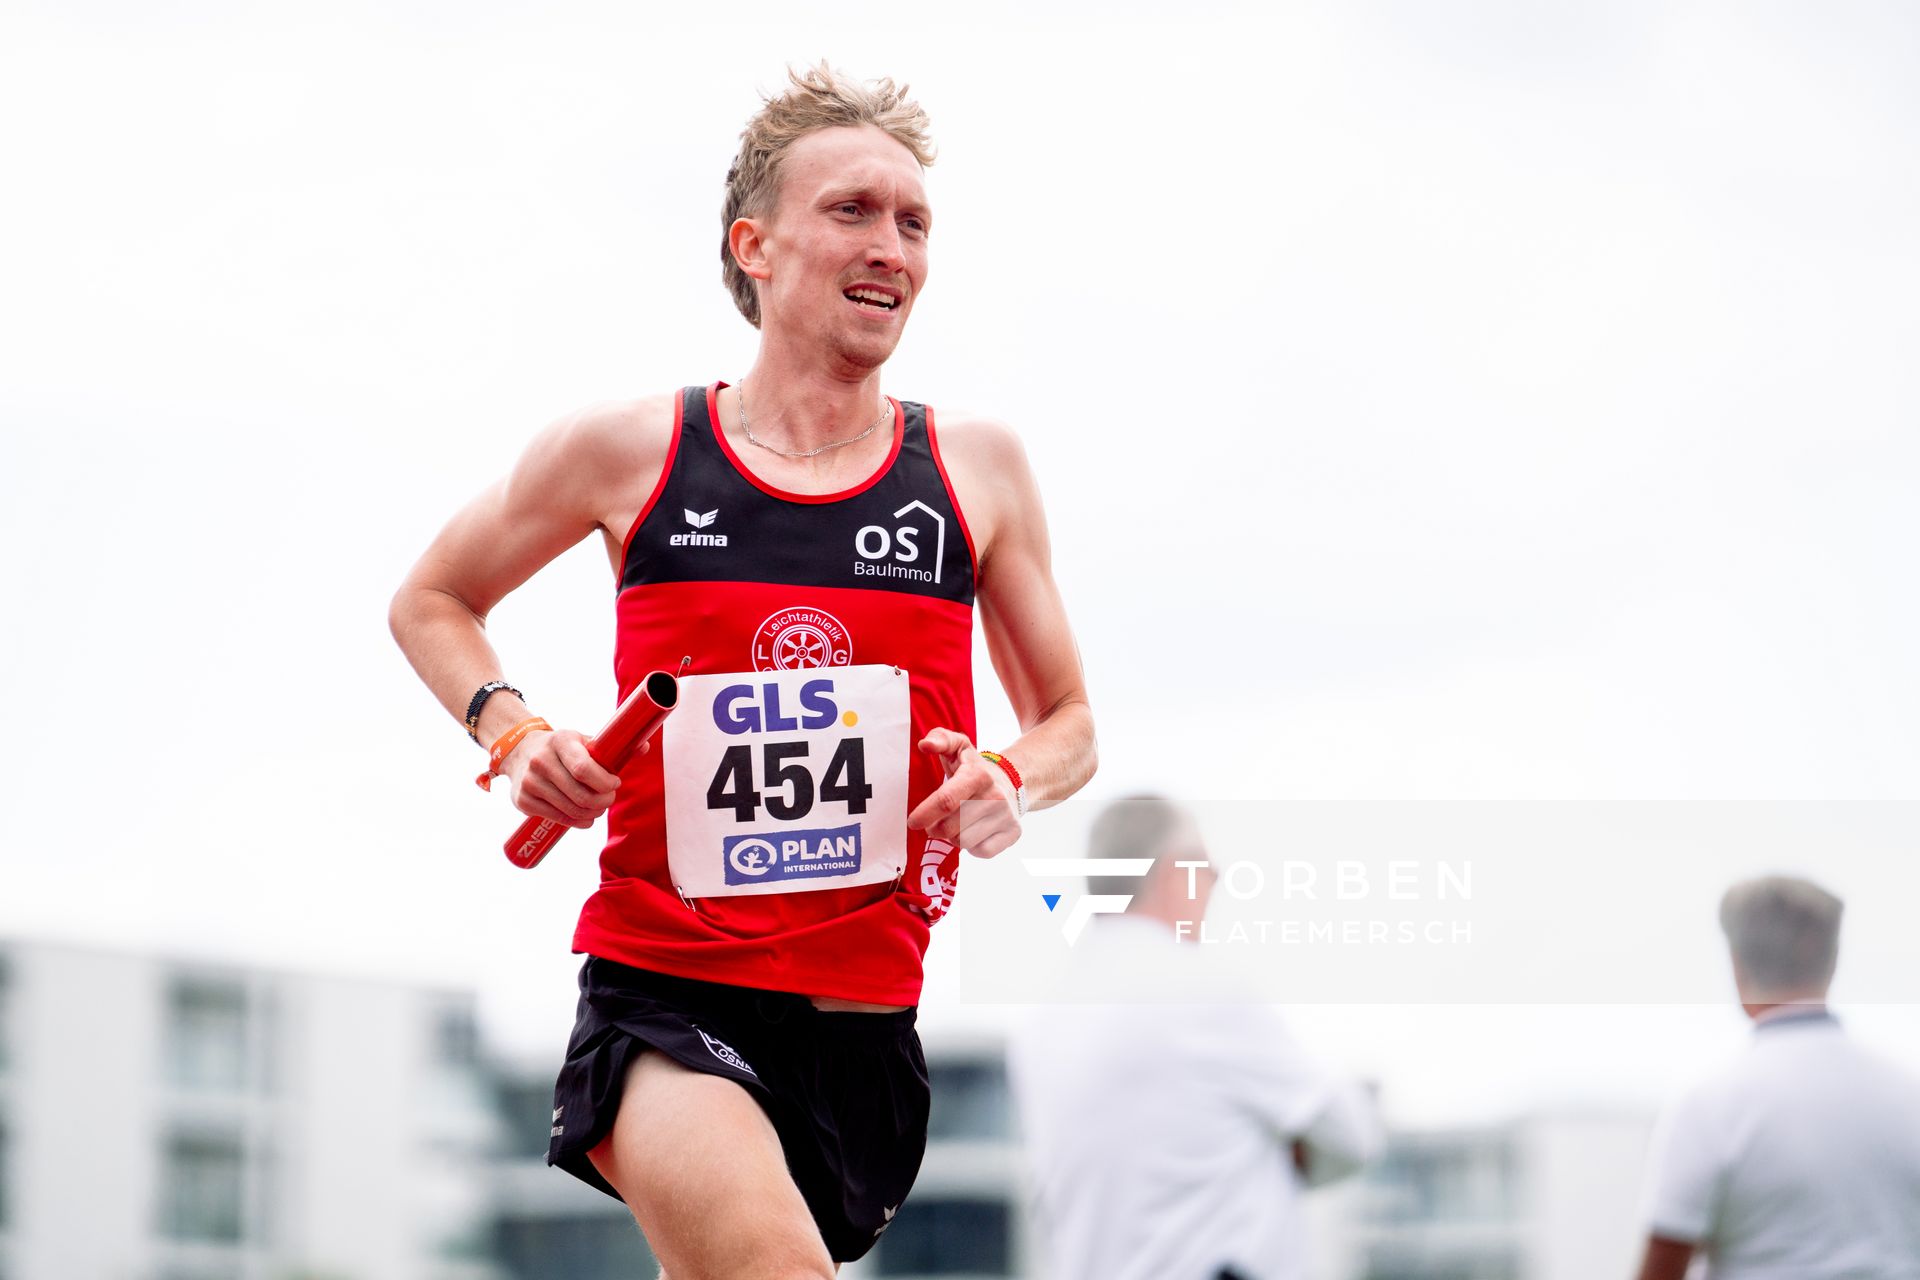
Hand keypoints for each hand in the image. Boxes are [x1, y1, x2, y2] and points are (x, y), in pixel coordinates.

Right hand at [501, 728, 631, 828]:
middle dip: (603, 802)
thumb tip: (645, 747)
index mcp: (560, 741)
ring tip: (599, 808)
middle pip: (580, 794)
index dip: (605, 782)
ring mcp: (529, 782)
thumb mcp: (583, 740)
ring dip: (593, 813)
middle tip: (609, 799)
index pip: (584, 769)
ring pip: (571, 809)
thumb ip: (612, 746)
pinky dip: (577, 821)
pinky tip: (584, 816)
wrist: (520, 751)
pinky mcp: (523, 801)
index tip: (615, 784)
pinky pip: (558, 818)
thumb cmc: (563, 748)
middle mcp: (541, 761)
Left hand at [905, 728, 1021, 857]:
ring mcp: (1006, 816)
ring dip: (952, 837)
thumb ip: (940, 739)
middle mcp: (995, 796)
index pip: (946, 800)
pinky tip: (972, 832)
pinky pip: (981, 852)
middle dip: (935, 829)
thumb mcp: (958, 747)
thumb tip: (925, 744)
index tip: (913, 822)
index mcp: (978, 775)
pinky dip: (971, 847)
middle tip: (933, 824)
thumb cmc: (975, 767)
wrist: (1012, 781)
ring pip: (964, 842)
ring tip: (955, 824)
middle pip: (951, 827)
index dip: (926, 814)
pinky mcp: (1013, 833)